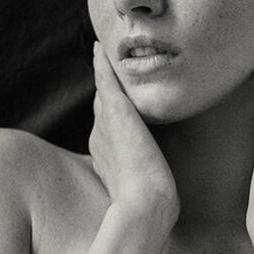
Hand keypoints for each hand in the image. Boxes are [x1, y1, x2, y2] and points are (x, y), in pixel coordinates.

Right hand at [89, 42, 179, 227]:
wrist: (144, 204)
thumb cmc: (150, 203)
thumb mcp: (145, 187)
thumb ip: (144, 177)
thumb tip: (153, 177)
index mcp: (106, 155)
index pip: (106, 127)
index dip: (108, 115)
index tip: (111, 103)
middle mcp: (100, 137)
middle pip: (101, 107)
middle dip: (102, 90)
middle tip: (102, 67)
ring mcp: (105, 123)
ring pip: (102, 91)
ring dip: (101, 72)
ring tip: (100, 51)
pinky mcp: (115, 112)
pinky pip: (105, 81)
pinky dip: (102, 65)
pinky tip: (100, 49)